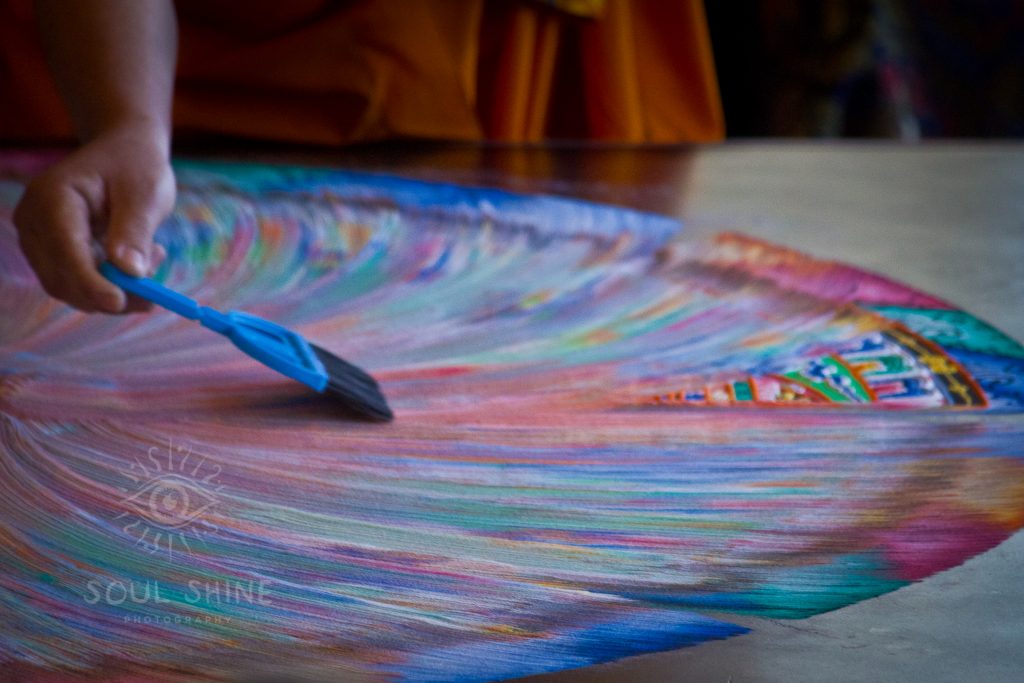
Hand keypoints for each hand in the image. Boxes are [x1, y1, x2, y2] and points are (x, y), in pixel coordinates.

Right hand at [14, 123, 174, 312]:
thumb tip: (129, 273)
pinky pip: (76, 284)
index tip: (120, 302)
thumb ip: (135, 231)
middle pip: (62, 277)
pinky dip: (109, 286)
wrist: (123, 152)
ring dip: (114, 291)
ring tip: (153, 259)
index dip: (90, 282)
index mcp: (53, 197)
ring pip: (69, 288)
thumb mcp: (146, 193)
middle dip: (109, 293)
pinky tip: (137, 264)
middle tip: (155, 291)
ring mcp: (38, 239)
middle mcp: (34, 220)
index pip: (65, 249)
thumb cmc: (135, 166)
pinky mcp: (51, 253)